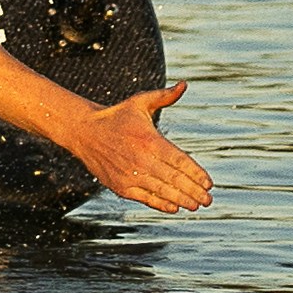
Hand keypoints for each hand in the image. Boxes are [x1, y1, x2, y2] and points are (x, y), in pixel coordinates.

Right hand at [63, 81, 210, 213]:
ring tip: (196, 206)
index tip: (209, 183)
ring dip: (182, 200)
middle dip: (194, 191)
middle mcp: (141, 160)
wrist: (84, 132)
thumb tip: (184, 85)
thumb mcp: (140, 102)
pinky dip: (160, 204)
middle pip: (174, 179)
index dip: (196, 174)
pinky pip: (145, 198)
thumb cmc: (116, 116)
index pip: (179, 161)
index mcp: (149, 140)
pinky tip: (174, 207)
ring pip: (162, 191)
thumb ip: (164, 97)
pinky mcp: (120, 186)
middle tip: (208, 200)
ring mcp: (129, 175)